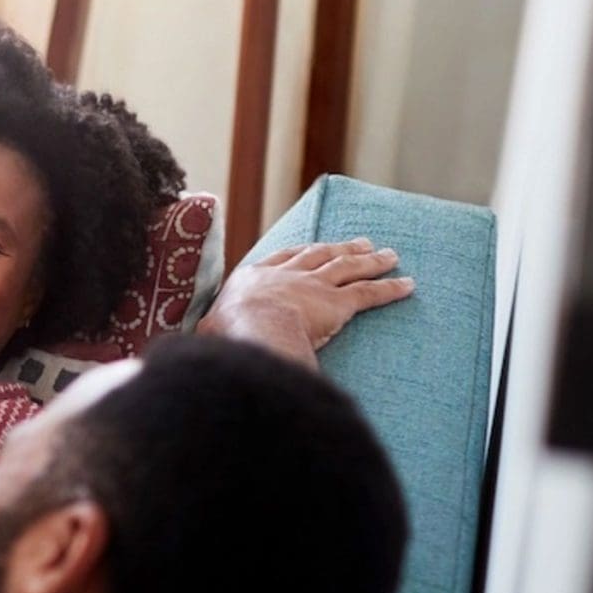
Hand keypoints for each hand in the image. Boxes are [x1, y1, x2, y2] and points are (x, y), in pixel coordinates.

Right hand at [201, 237, 413, 363]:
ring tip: (389, 254)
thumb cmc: (223, 337)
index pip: (280, 259)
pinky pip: (370, 293)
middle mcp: (286, 276)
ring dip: (371, 260)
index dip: (298, 253)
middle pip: (320, 255)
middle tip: (360, 242)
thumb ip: (207, 337)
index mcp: (252, 278)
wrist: (249, 333)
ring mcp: (313, 286)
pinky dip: (391, 288)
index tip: (310, 249)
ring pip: (348, 268)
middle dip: (342, 247)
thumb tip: (183, 350)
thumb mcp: (207, 333)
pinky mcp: (338, 303)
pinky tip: (408, 285)